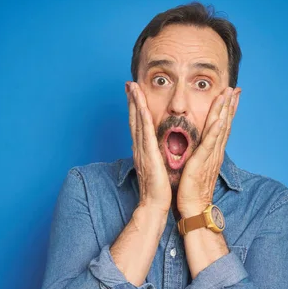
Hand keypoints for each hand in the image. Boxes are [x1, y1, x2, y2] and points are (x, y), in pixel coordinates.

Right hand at [126, 81, 171, 213]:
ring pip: (137, 121)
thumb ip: (154, 156)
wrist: (154, 204)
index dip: (135, 108)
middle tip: (129, 83)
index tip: (134, 94)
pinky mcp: (147, 154)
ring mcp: (142, 150)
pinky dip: (141, 117)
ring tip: (132, 87)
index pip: (139, 125)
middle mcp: (139, 147)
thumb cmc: (158, 189)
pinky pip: (144, 132)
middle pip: (134, 119)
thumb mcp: (156, 168)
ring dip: (134, 103)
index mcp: (143, 150)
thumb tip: (154, 149)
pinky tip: (140, 105)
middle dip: (131, 100)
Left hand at [177, 87, 239, 217]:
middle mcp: (215, 152)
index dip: (227, 111)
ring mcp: (210, 157)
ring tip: (229, 95)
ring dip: (225, 111)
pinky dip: (216, 131)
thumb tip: (196, 146)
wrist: (193, 207)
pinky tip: (220, 119)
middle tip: (234, 88)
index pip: (222, 127)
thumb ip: (198, 154)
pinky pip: (210, 144)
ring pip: (220, 129)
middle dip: (229, 105)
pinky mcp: (202, 163)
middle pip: (225, 124)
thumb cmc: (191, 190)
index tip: (231, 96)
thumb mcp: (195, 166)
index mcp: (212, 152)